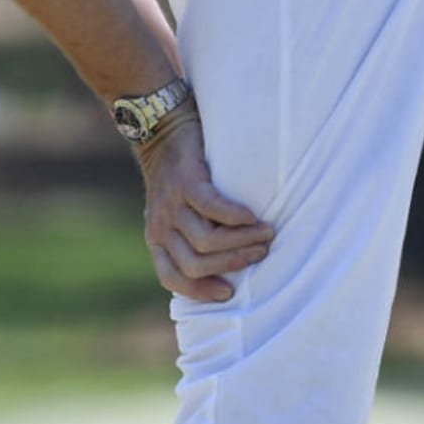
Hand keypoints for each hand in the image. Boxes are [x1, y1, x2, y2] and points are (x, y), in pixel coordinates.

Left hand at [138, 114, 273, 302]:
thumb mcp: (174, 213)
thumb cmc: (178, 177)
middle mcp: (160, 225)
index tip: (228, 293)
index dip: (199, 291)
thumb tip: (226, 266)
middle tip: (261, 253)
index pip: (170, 277)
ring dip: (242, 242)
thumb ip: (188, 237)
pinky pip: (212, 209)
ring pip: (207, 242)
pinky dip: (236, 218)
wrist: (162, 130)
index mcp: (156, 238)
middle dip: (233, 264)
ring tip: (266, 234)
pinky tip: (253, 217)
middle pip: (196, 264)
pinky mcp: (186, 182)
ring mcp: (172, 205)